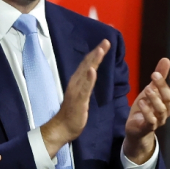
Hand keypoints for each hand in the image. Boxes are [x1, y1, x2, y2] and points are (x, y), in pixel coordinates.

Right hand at [40, 40, 110, 157]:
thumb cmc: (73, 113)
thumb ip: (86, 85)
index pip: (87, 64)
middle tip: (106, 41)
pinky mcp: (78, 100)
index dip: (96, 53)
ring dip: (93, 61)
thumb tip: (91, 74)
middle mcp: (75, 83)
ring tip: (100, 49)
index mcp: (77, 81)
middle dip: (97, 52)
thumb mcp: (82, 96)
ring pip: (86, 73)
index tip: (105, 43)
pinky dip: (88, 78)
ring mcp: (76, 91)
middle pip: (87, 64)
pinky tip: (92, 70)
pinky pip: (84, 88)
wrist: (63, 127)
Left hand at [124, 58, 169, 162]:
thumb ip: (159, 76)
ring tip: (147, 89)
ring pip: (161, 109)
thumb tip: (166, 59)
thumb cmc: (146, 107)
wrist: (136, 129)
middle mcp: (166, 110)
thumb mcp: (151, 89)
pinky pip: (151, 120)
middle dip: (163, 86)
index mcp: (168, 101)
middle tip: (154, 74)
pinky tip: (141, 103)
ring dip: (155, 98)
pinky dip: (147, 112)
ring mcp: (159, 119)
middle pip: (169, 98)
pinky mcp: (148, 127)